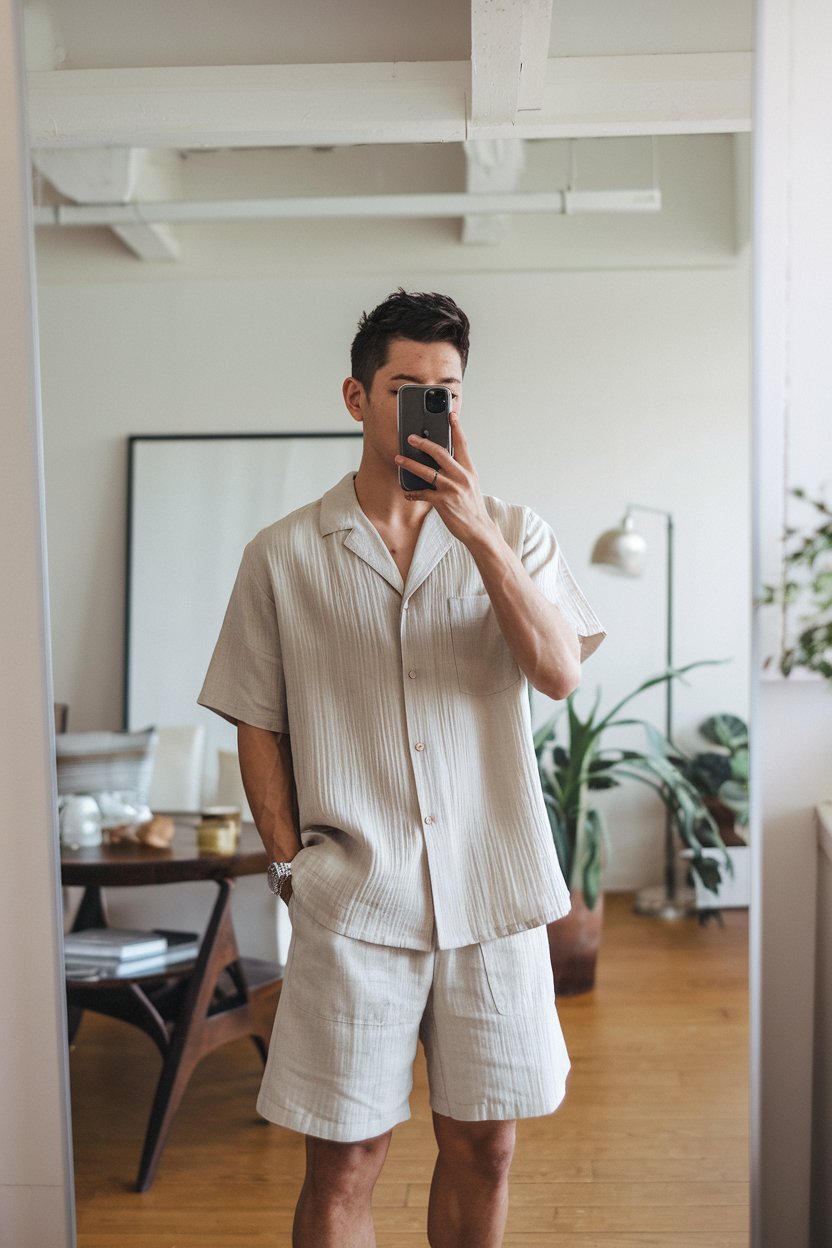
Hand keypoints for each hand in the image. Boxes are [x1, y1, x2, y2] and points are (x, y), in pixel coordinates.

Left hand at [394, 414, 495, 547]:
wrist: (479, 529)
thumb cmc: (472, 507)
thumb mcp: (470, 485)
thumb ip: (458, 471)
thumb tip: (442, 461)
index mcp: (469, 470)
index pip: (462, 444)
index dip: (456, 428)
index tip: (450, 414)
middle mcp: (462, 477)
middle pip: (441, 453)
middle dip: (424, 443)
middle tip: (411, 438)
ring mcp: (452, 489)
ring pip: (427, 471)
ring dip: (410, 464)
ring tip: (398, 459)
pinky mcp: (443, 502)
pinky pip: (423, 493)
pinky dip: (413, 493)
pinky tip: (407, 492)